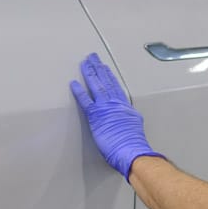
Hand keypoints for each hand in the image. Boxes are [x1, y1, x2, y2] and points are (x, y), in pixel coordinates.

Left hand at [70, 53, 163, 179]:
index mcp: (125, 107)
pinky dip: (79, 91)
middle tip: (93, 57)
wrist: (132, 151)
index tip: (105, 68)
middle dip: (99, 68)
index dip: (110, 76)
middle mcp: (116, 104)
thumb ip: (128, 121)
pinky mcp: (96, 116)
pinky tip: (73, 83)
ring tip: (85, 63)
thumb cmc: (133, 145)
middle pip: (106, 81)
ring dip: (90, 73)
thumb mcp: (134, 128)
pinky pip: (85, 100)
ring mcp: (106, 108)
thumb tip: (128, 123)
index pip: (116, 87)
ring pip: (97, 86)